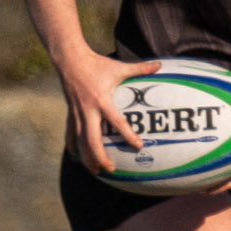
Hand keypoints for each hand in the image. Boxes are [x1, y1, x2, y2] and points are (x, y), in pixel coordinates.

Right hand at [58, 51, 158, 173]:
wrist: (70, 59)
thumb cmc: (96, 64)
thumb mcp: (119, 67)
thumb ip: (140, 68)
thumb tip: (159, 64)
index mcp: (102, 100)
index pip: (117, 122)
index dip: (128, 135)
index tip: (138, 146)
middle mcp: (88, 110)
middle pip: (92, 140)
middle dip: (100, 157)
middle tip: (111, 169)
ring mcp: (77, 113)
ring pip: (80, 141)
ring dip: (87, 157)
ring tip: (96, 170)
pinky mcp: (70, 113)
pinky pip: (70, 134)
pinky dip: (72, 147)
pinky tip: (76, 158)